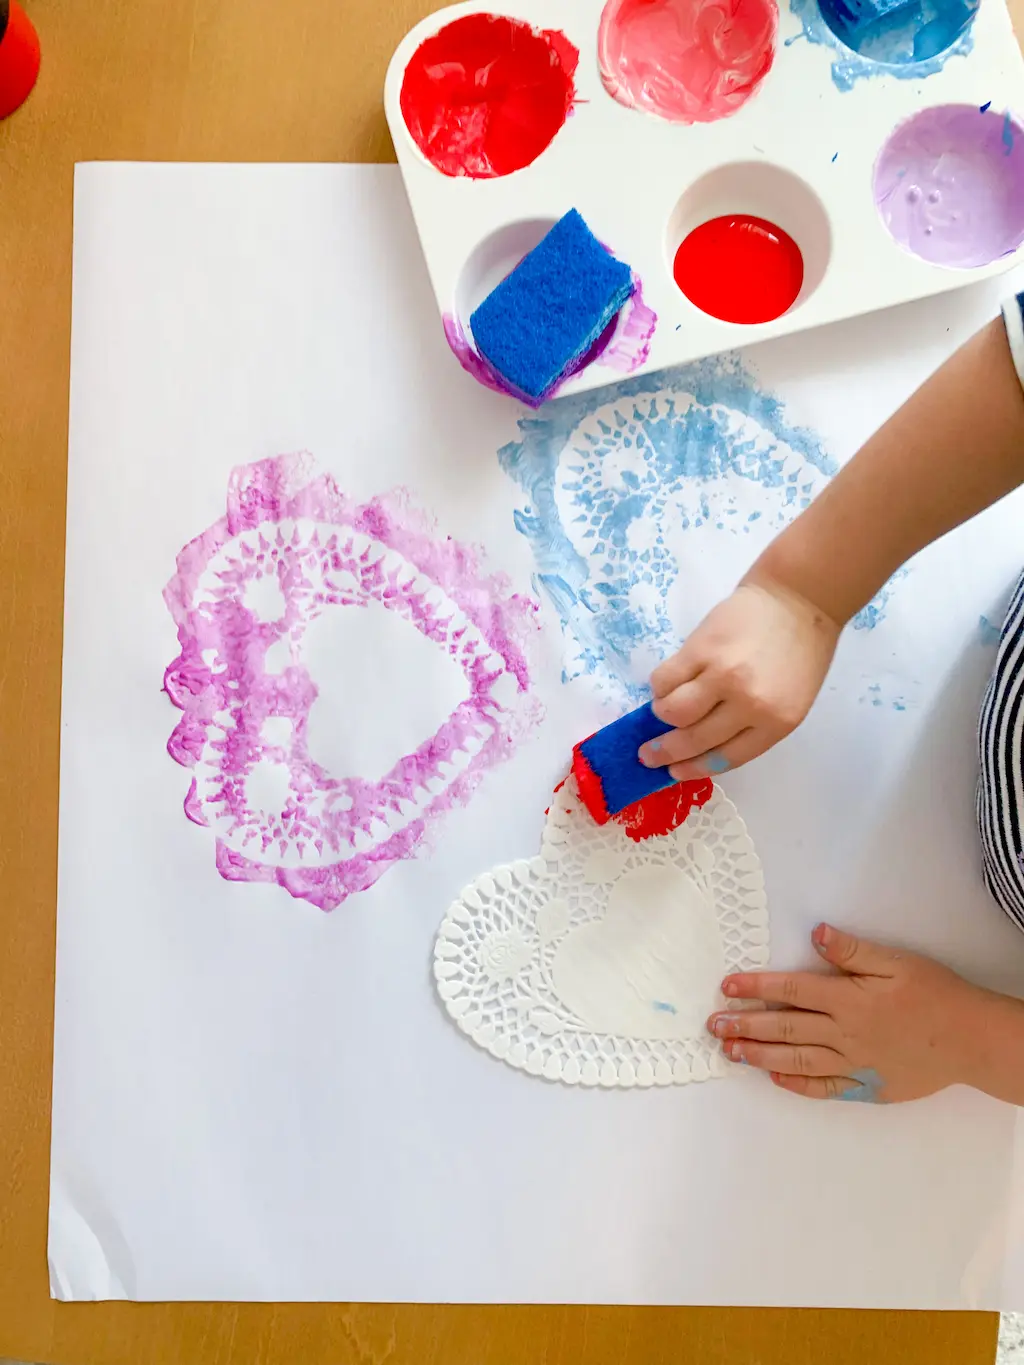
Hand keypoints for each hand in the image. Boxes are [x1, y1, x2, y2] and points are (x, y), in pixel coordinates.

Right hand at [639, 578, 839, 780]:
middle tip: (647, 755)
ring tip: (661, 711)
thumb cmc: (799, 653)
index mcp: (775, 723)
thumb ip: (751, 725)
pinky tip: (666, 685)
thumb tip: (700, 743)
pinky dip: (659, 687)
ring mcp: (722, 675)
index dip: (693, 768)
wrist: (799, 599)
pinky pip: (665, 679)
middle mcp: (748, 704)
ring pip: (673, 711)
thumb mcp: (789, 702)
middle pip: (693, 740)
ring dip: (661, 716)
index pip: (724, 758)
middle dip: (664, 752)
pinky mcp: (699, 649)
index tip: (673, 772)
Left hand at [707, 924, 990, 1103]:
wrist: (971, 1040)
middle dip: (745, 1025)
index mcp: (849, 999)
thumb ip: (853, 951)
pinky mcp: (867, 1087)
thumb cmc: (934, 993)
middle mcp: (845, 1034)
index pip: (792, 990)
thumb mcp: (896, 962)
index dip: (757, 987)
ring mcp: (854, 1064)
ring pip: (797, 1061)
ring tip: (731, 1052)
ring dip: (760, 1055)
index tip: (727, 988)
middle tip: (713, 1025)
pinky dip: (798, 1085)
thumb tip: (816, 932)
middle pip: (786, 1028)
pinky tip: (776, 1079)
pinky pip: (826, 1089)